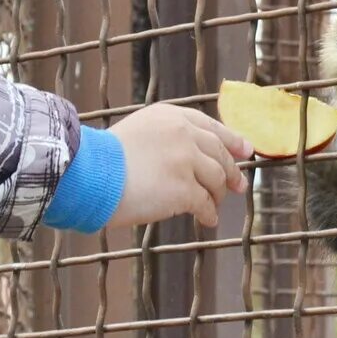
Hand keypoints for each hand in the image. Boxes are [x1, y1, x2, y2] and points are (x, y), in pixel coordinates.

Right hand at [106, 102, 249, 228]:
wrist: (90, 174)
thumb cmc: (104, 159)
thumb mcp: (139, 131)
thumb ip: (167, 137)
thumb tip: (195, 158)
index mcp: (171, 116)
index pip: (211, 126)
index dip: (232, 139)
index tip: (246, 150)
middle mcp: (183, 134)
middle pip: (219, 154)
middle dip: (232, 171)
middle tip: (238, 185)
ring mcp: (186, 161)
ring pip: (217, 180)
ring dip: (217, 196)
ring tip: (212, 207)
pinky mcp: (185, 189)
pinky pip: (205, 204)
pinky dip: (208, 214)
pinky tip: (206, 221)